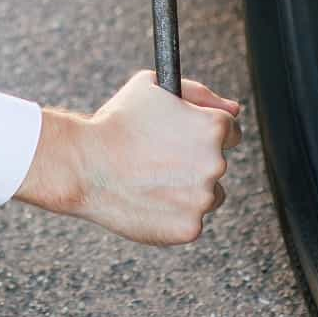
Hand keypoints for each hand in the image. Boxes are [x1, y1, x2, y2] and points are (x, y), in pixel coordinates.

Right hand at [14, 70, 243, 245]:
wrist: (83, 164)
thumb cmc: (115, 122)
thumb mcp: (153, 87)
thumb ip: (200, 94)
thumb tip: (234, 109)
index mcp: (213, 128)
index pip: (230, 133)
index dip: (203, 134)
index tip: (184, 140)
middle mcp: (216, 163)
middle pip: (217, 165)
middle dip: (193, 162)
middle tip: (157, 160)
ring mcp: (203, 199)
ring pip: (206, 195)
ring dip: (187, 190)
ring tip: (149, 181)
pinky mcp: (188, 228)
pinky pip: (188, 221)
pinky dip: (172, 215)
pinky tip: (147, 201)